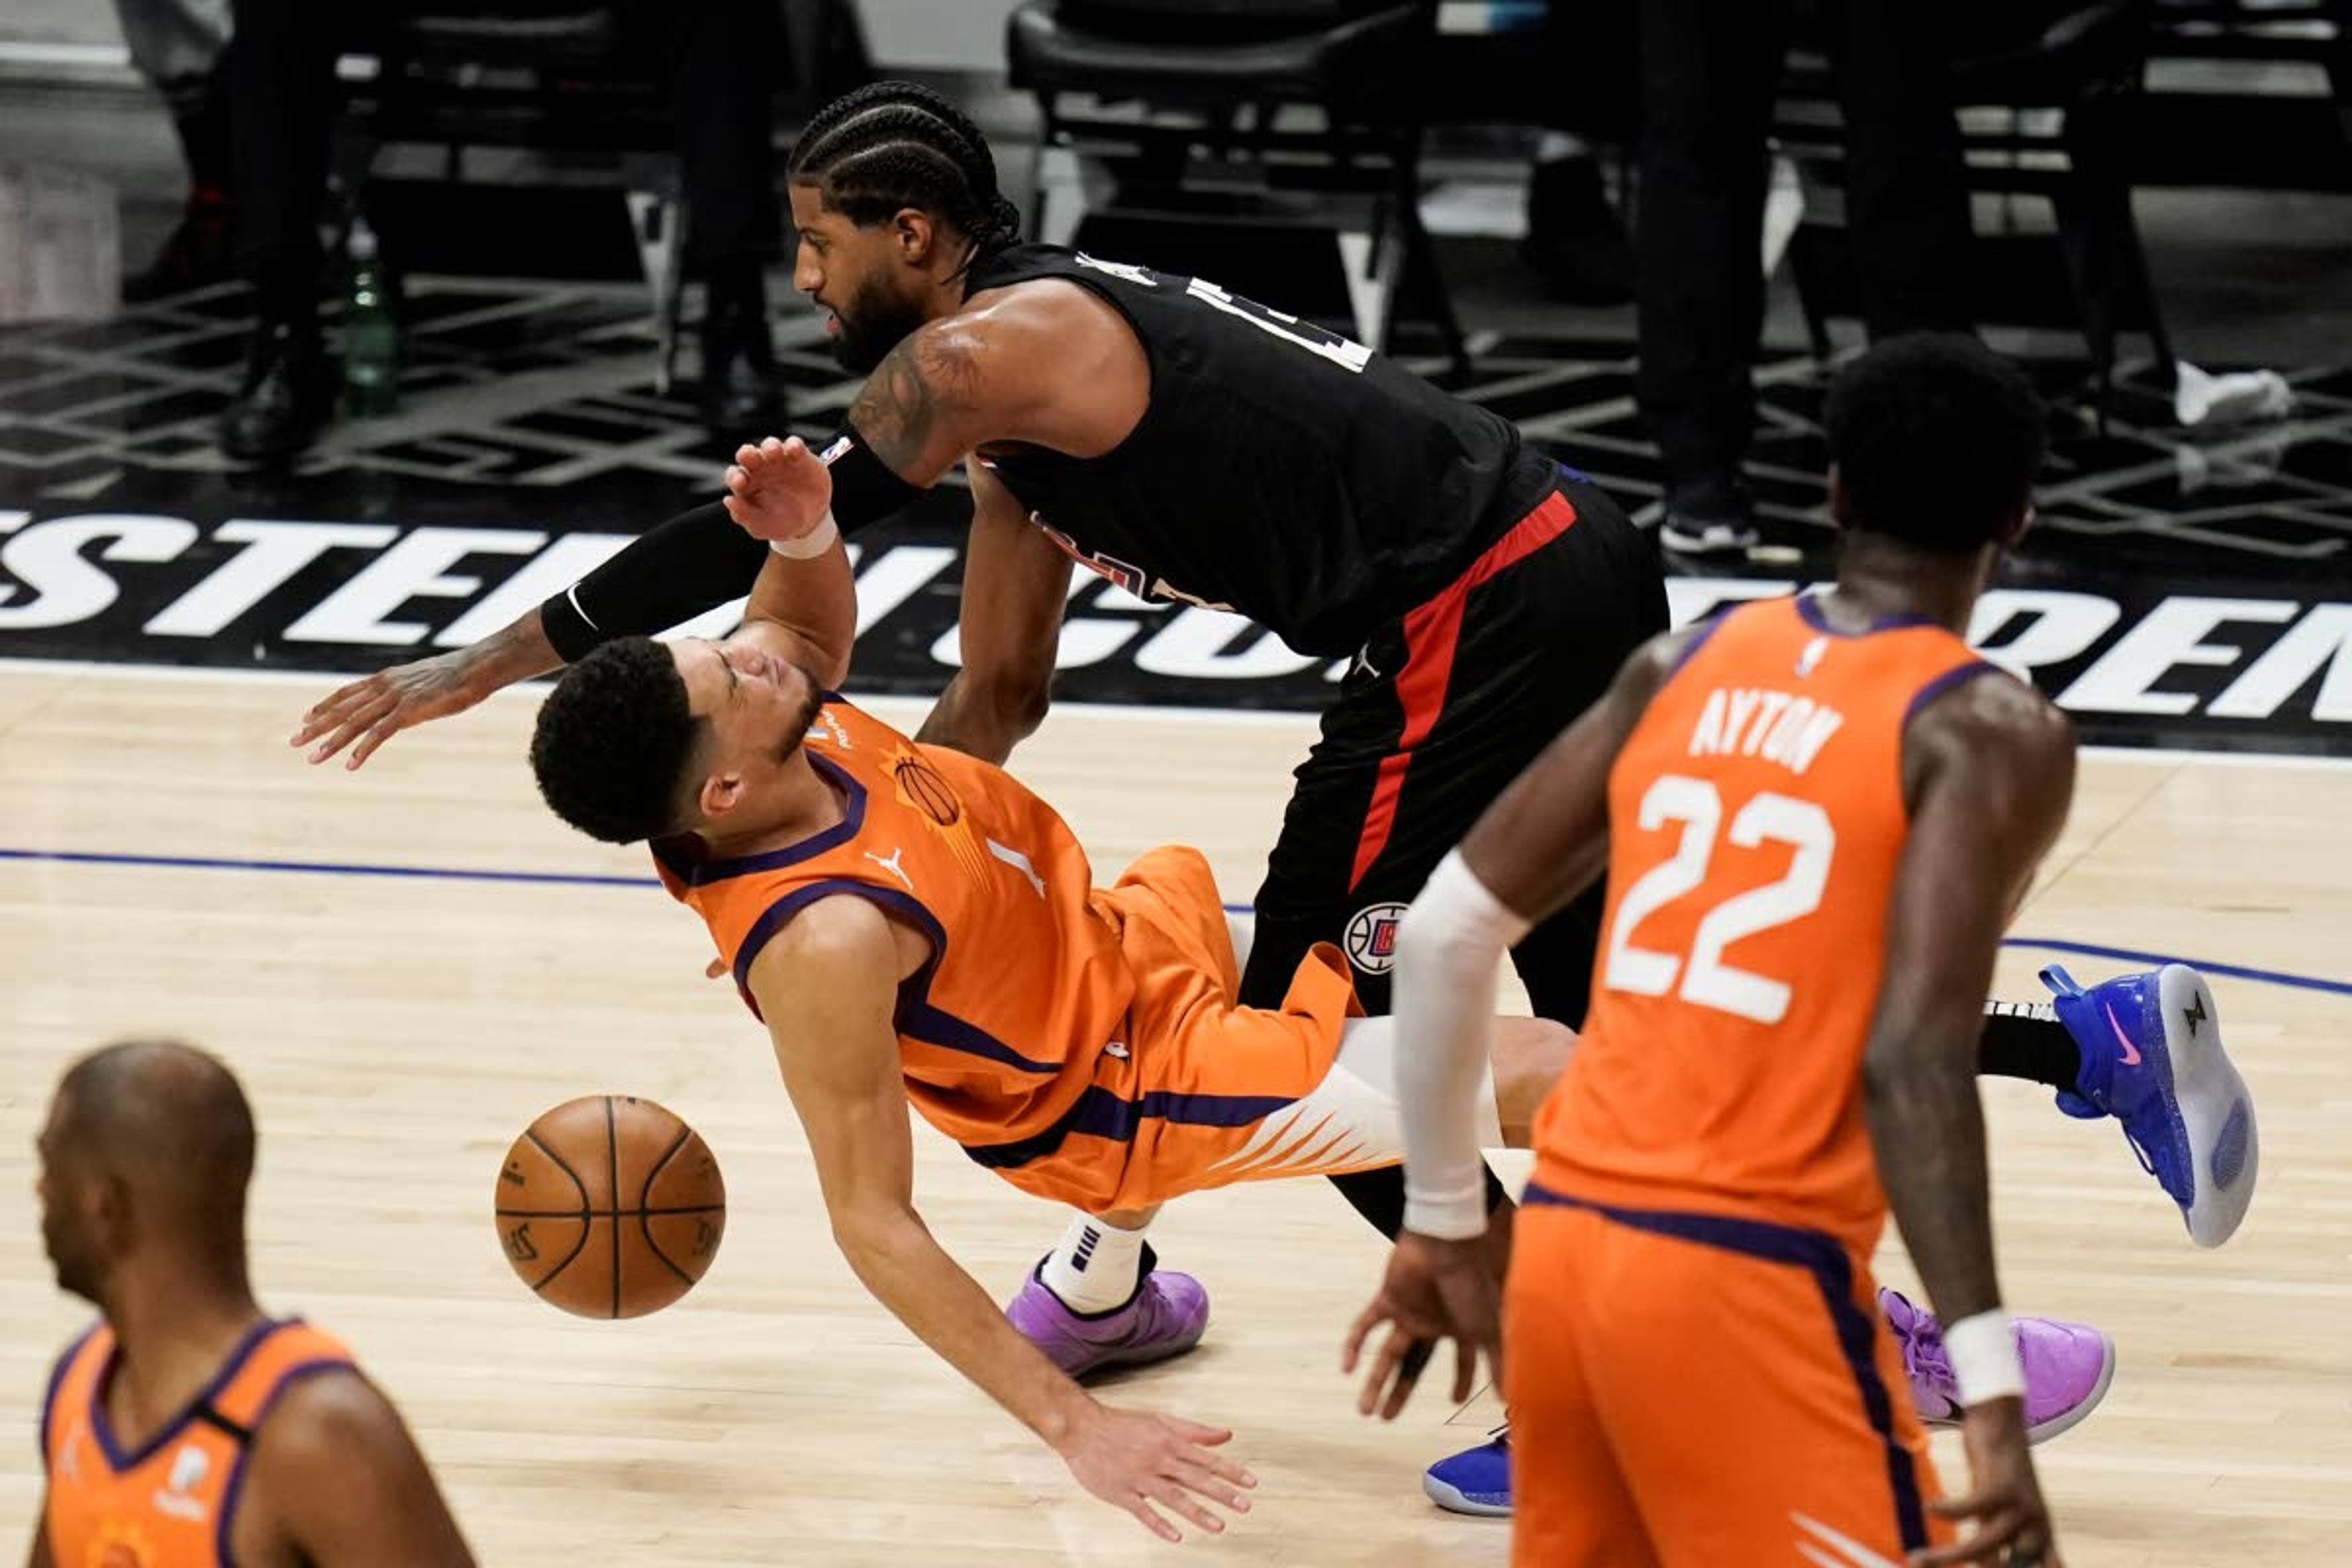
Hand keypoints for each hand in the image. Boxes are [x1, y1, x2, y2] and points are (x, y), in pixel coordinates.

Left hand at [291, 650, 493, 769]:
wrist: (478, 666)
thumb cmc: (461, 675)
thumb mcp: (427, 682)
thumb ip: (411, 693)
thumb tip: (410, 703)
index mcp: (388, 678)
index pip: (347, 693)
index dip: (325, 705)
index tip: (307, 717)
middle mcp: (385, 686)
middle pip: (343, 709)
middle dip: (316, 726)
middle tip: (294, 741)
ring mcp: (396, 698)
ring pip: (355, 723)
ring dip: (332, 742)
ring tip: (313, 758)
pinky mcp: (409, 711)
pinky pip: (380, 734)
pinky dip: (363, 750)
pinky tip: (351, 765)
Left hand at [722, 436, 833, 544]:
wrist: (812, 521)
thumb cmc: (780, 522)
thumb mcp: (761, 526)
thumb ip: (743, 515)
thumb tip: (728, 500)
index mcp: (746, 484)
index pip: (734, 475)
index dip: (734, 477)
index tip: (740, 483)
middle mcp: (759, 469)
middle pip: (747, 454)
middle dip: (747, 453)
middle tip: (750, 456)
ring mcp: (779, 461)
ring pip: (770, 445)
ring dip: (770, 446)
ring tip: (773, 453)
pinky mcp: (799, 457)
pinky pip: (795, 445)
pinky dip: (794, 445)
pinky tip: (794, 452)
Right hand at [1051, 1402, 1255, 1543]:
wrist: (1082, 1428)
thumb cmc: (1123, 1423)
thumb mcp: (1162, 1421)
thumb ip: (1195, 1431)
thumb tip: (1226, 1434)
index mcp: (1169, 1442)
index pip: (1206, 1458)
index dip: (1230, 1470)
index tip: (1251, 1482)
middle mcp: (1158, 1460)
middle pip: (1195, 1479)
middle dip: (1222, 1493)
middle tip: (1245, 1505)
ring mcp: (1140, 1478)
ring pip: (1173, 1497)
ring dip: (1197, 1512)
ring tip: (1219, 1526)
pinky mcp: (1122, 1493)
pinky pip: (1143, 1512)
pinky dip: (1159, 1525)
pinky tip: (1176, 1537)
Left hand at [1341, 1229, 1501, 1419]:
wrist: (1448, 1243)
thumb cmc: (1472, 1282)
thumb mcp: (1488, 1330)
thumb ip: (1497, 1364)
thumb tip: (1510, 1401)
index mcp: (1459, 1329)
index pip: (1461, 1362)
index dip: (1460, 1380)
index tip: (1455, 1401)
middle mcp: (1432, 1324)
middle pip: (1412, 1367)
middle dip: (1400, 1393)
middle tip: (1385, 1419)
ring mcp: (1409, 1313)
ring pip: (1386, 1355)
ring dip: (1375, 1382)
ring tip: (1365, 1410)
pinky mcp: (1388, 1300)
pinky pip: (1365, 1324)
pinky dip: (1354, 1344)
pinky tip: (1347, 1368)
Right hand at [1912, 1399, 2060, 1566]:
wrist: (2003, 1423)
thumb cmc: (1998, 1473)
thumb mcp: (2000, 1515)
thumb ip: (1993, 1543)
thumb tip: (1978, 1566)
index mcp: (2041, 1541)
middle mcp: (2036, 1530)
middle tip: (1925, 1566)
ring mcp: (2022, 1509)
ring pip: (1982, 1546)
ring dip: (1947, 1556)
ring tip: (1917, 1558)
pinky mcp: (2002, 1487)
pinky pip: (1971, 1508)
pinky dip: (1948, 1511)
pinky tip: (1930, 1508)